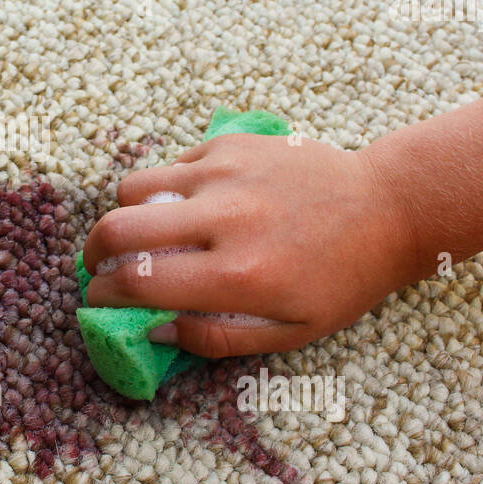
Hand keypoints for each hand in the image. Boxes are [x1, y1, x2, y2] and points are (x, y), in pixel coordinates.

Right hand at [82, 132, 416, 357]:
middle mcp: (226, 218)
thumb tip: (154, 328)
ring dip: (126, 215)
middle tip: (100, 266)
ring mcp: (227, 173)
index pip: (138, 281)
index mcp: (239, 275)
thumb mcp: (291, 331)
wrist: (388, 207)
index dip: (103, 294)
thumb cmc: (341, 279)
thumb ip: (217, 337)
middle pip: (119, 227)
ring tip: (143, 234)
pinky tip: (192, 206)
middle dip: (94, 252)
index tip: (99, 300)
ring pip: (134, 187)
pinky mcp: (232, 145)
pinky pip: (172, 166)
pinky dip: (167, 190)